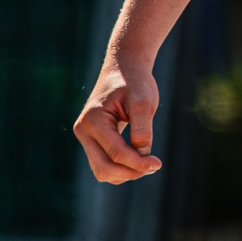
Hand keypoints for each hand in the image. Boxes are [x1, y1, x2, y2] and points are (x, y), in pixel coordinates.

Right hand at [74, 53, 164, 183]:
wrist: (124, 67)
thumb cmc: (135, 81)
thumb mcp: (144, 100)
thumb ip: (142, 128)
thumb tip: (142, 155)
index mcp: (93, 120)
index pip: (116, 154)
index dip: (139, 163)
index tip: (158, 164)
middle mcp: (83, 131)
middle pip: (103, 169)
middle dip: (130, 172)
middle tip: (154, 166)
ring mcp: (84, 136)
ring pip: (102, 170)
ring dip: (125, 172)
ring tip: (148, 162)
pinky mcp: (91, 139)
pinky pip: (104, 162)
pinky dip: (121, 166)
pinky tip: (139, 158)